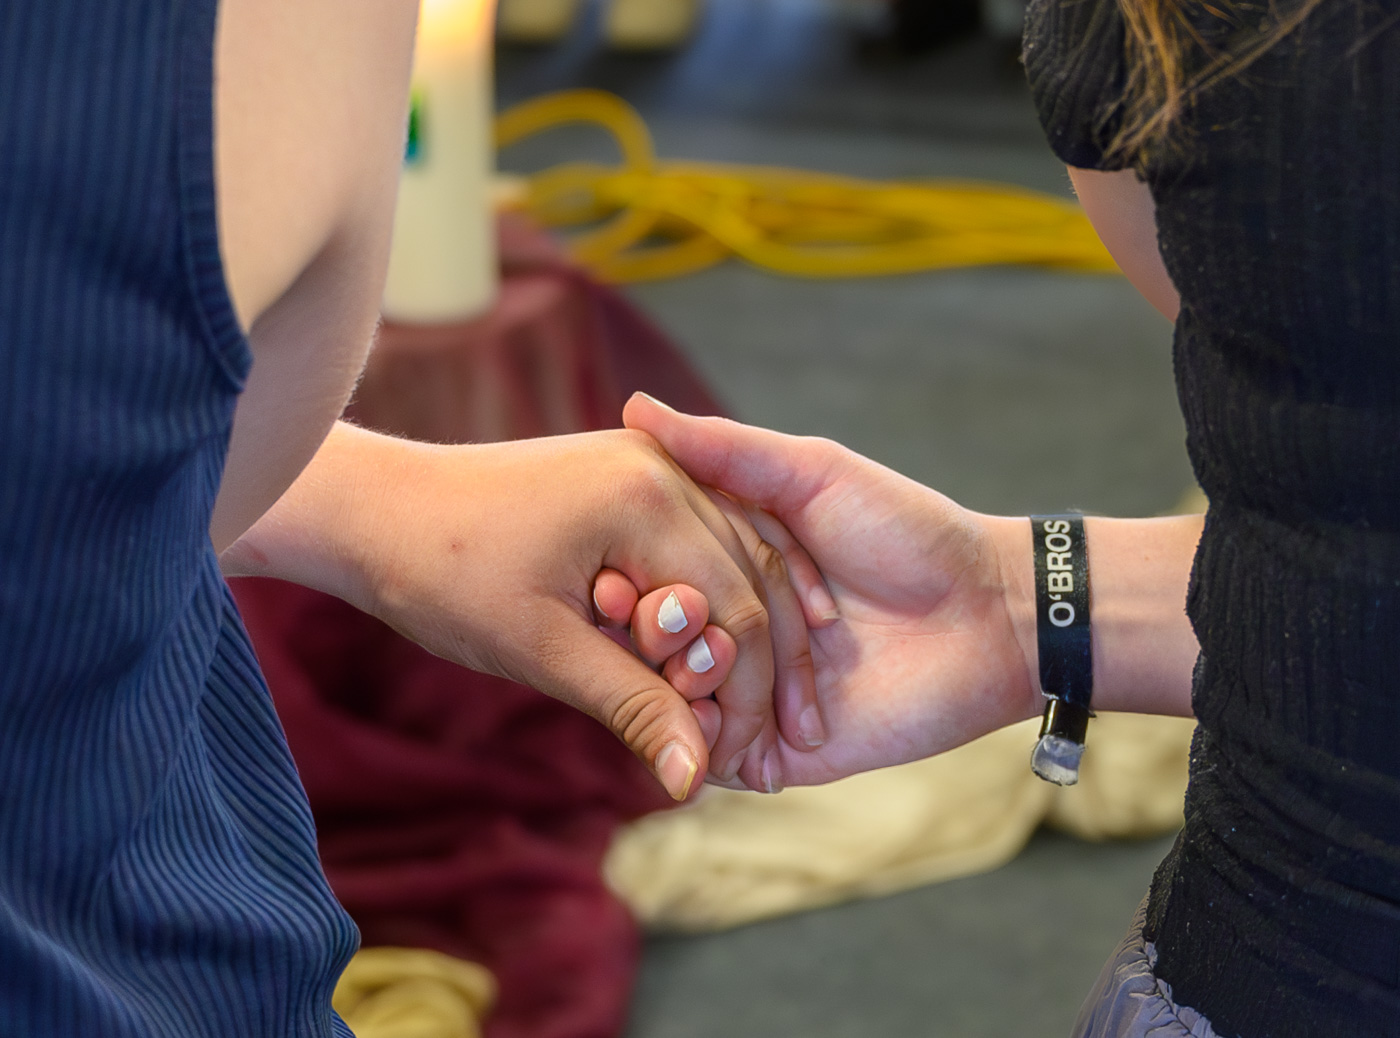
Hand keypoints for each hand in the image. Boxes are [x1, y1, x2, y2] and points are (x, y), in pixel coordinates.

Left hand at [223, 421, 817, 798]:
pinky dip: (725, 591)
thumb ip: (633, 706)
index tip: (742, 764)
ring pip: (744, 552)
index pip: (738, 608)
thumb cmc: (444, 578)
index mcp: (647, 499)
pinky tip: (732, 641)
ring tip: (766, 707)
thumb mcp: (542, 650)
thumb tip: (696, 781)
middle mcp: (666, 466)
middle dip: (766, 667)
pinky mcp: (636, 472)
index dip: (746, 696)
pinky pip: (707, 535)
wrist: (378, 509)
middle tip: (776, 745)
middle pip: (756, 576)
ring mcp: (654, 461)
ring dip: (755, 629)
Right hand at [622, 394, 1042, 789]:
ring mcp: (752, 691)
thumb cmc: (907, 532)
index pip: (648, 573)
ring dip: (674, 687)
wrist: (988, 616)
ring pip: (675, 703)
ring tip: (704, 665)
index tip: (607, 576)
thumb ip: (725, 450)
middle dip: (652, 634)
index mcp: (728, 563)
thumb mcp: (812, 473)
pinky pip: (718, 758)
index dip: (626, 575)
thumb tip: (636, 407)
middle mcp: (732, 627)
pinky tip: (711, 718)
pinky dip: (703, 741)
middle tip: (675, 620)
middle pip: (654, 642)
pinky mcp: (780, 750)